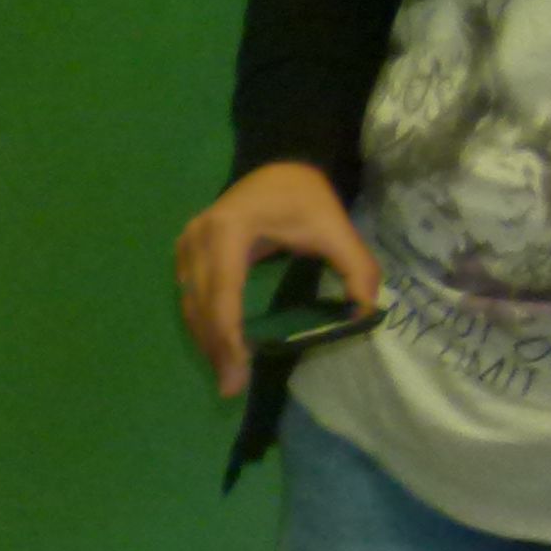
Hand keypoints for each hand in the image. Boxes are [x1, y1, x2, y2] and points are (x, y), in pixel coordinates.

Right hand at [174, 163, 381, 399]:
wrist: (278, 164)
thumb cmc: (304, 196)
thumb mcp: (336, 228)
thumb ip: (357, 268)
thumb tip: (366, 313)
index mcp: (229, 232)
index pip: (222, 297)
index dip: (228, 341)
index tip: (237, 378)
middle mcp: (197, 239)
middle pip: (201, 307)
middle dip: (216, 350)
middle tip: (232, 387)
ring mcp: (186, 244)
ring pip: (189, 305)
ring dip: (206, 341)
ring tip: (227, 373)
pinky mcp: (185, 250)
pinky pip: (189, 295)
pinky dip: (203, 323)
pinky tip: (219, 345)